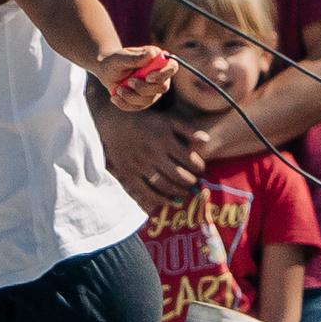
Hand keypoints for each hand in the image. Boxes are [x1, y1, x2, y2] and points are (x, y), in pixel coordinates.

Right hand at [95, 98, 208, 216]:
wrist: (114, 123)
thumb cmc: (145, 122)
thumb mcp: (167, 120)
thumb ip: (188, 129)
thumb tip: (206, 141)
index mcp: (164, 140)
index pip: (189, 159)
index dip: (199, 167)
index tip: (200, 169)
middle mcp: (152, 154)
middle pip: (178, 175)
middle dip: (190, 182)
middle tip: (194, 182)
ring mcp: (139, 166)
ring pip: (163, 186)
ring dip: (177, 192)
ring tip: (184, 192)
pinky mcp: (128, 174)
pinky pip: (145, 192)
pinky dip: (159, 200)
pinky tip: (168, 201)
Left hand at [96, 46, 173, 110]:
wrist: (106, 72)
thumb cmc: (116, 61)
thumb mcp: (121, 58)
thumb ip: (135, 57)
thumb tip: (152, 54)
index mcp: (158, 60)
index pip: (172, 67)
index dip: (163, 74)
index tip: (148, 77)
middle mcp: (159, 77)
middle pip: (163, 87)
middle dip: (144, 87)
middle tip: (129, 81)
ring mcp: (152, 90)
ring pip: (148, 99)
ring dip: (130, 96)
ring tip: (118, 88)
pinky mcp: (143, 101)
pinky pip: (137, 107)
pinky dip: (124, 103)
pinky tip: (115, 97)